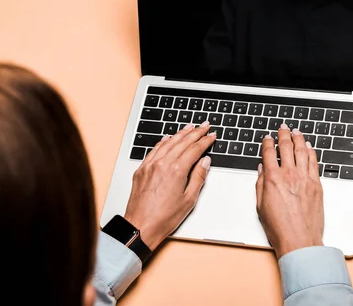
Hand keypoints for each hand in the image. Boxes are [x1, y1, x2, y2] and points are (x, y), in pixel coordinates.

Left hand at [124, 122, 215, 249]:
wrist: (140, 227)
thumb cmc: (164, 217)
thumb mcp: (189, 199)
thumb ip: (198, 177)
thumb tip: (205, 162)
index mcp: (176, 170)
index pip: (195, 149)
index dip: (205, 141)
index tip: (212, 136)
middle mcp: (162, 164)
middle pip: (182, 142)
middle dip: (195, 132)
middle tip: (204, 125)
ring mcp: (150, 165)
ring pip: (168, 142)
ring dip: (180, 133)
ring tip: (189, 127)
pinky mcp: (141, 170)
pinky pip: (154, 149)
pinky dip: (163, 141)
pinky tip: (168, 138)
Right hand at [255, 124, 323, 258]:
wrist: (299, 239)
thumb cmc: (279, 227)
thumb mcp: (260, 205)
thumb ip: (260, 184)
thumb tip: (261, 170)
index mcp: (273, 179)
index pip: (270, 153)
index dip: (268, 143)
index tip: (268, 138)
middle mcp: (290, 175)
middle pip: (287, 147)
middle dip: (284, 135)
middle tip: (283, 128)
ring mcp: (305, 178)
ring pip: (302, 151)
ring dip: (299, 139)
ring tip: (296, 132)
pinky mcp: (316, 185)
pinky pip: (314, 162)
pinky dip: (311, 152)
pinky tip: (309, 147)